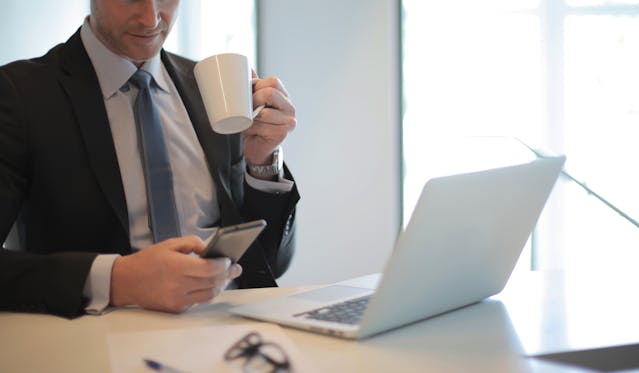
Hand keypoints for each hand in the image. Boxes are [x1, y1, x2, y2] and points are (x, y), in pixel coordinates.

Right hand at [109, 235, 242, 312]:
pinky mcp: (176, 308)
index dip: (223, 265)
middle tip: (235, 269)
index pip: (210, 269)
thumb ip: (191, 243)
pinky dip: (207, 293)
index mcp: (178, 267)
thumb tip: (208, 248)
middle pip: (213, 282)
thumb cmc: (146, 261)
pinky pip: (199, 301)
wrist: (125, 282)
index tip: (229, 260)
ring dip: (220, 285)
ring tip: (225, 277)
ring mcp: (178, 299)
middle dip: (227, 275)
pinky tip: (209, 284)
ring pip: (209, 294)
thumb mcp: (169, 244)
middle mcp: (179, 285)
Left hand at [243, 71, 295, 166]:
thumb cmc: (254, 124)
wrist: (256, 149)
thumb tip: (245, 67)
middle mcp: (290, 108)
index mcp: (283, 97)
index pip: (273, 82)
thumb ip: (252, 87)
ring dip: (250, 117)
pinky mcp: (282, 134)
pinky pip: (263, 126)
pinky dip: (252, 129)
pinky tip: (252, 131)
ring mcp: (289, 122)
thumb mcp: (253, 103)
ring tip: (247, 122)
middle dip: (253, 99)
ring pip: (264, 112)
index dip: (257, 85)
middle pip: (270, 93)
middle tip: (246, 108)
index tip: (247, 94)